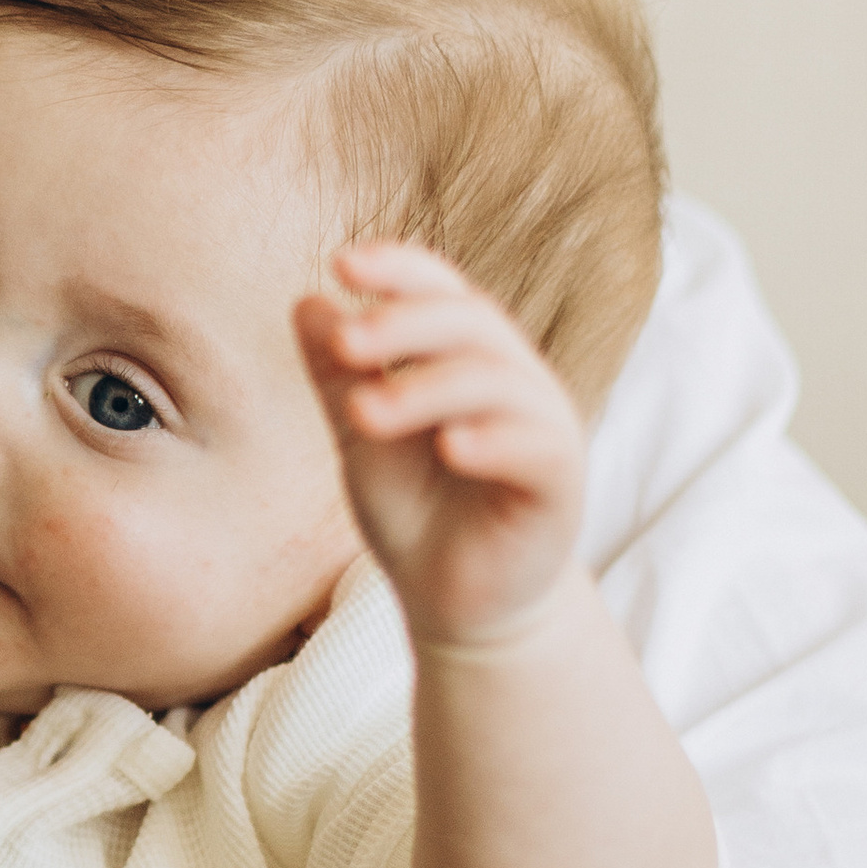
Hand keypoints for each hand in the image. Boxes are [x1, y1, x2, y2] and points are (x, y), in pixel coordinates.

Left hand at [294, 240, 588, 647]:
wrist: (456, 603)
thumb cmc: (417, 511)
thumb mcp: (364, 439)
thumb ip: (340, 377)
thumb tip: (306, 302)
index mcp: (465, 357)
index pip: (441, 291)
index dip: (399, 269)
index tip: (340, 264)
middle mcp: (513, 379)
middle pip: (471, 322)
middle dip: (404, 325)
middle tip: (343, 346)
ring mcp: (542, 429)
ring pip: (498, 381)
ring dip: (427, 388)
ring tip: (363, 413)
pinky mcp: (560, 485)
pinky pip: (537, 448)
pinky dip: (493, 441)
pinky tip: (450, 447)